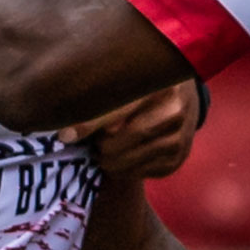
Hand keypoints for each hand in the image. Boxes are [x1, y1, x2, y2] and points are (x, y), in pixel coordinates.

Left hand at [58, 81, 199, 179]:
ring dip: (108, 161)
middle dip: (99, 147)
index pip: (117, 110)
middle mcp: (174, 111)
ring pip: (129, 162)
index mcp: (157, 84)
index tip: (65, 135)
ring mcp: (179, 137)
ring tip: (103, 151)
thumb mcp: (129, 77)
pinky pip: (140, 172)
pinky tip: (122, 157)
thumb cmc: (144, 84)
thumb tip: (72, 124)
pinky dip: (124, 169)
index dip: (88, 125)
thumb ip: (105, 93)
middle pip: (121, 140)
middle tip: (91, 144)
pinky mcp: (178, 158)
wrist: (184, 95)